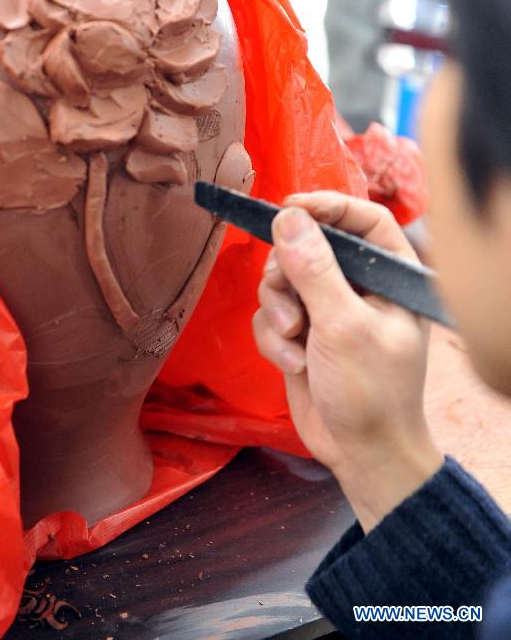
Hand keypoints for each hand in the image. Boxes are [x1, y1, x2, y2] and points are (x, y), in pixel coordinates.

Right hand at [252, 191, 442, 531]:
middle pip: (308, 247)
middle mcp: (358, 287)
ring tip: (294, 340)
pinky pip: (270, 315)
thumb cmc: (371, 391)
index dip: (327, 206)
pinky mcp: (303, 333)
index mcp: (388, 276)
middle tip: (287, 299)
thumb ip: (314, 270)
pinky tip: (292, 363)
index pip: (362, 219)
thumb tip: (288, 217)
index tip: (289, 207)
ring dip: (277, 310)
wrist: (362, 454)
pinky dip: (273, 337)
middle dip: (288, 273)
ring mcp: (328, 310)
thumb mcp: (343, 326)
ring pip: (282, 281)